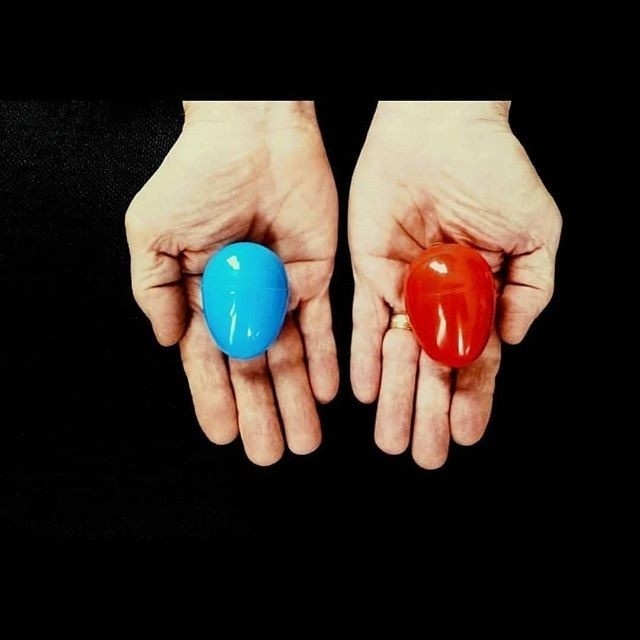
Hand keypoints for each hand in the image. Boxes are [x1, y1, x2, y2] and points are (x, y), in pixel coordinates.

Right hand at [126, 101, 338, 464]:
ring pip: (291, 355)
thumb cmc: (198, 175)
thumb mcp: (153, 232)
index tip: (222, 434)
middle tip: (269, 453)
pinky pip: (324, 326)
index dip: (214, 398)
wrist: (254, 134)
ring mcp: (281, 290)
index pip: (208, 359)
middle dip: (260, 412)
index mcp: (200, 295)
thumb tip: (166, 341)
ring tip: (303, 439)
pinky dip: (325, 360)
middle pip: (253, 367)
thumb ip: (153, 289)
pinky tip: (324, 393)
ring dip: (295, 400)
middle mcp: (243, 300)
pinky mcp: (318, 275)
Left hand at [349, 101, 561, 468]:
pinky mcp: (369, 271)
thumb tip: (512, 340)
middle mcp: (440, 299)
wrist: (440, 130)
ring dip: (396, 398)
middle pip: (433, 367)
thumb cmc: (494, 170)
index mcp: (481, 294)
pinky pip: (364, 322)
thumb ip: (530, 289)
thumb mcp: (534, 231)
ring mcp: (404, 287)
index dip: (473, 398)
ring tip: (392, 439)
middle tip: (422, 454)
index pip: (476, 358)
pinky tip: (365, 391)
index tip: (465, 435)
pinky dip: (364, 357)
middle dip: (428, 411)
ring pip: (398, 354)